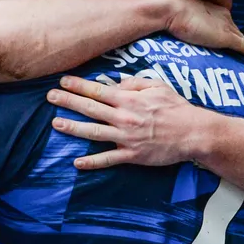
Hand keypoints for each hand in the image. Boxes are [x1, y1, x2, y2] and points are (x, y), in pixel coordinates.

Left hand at [46, 75, 206, 169]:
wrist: (193, 133)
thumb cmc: (176, 108)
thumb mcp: (157, 86)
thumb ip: (134, 83)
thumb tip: (116, 83)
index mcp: (129, 99)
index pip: (98, 90)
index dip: (78, 85)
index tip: (62, 81)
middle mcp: (124, 117)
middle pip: (90, 108)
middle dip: (68, 101)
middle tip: (50, 97)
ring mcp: (127, 138)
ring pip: (94, 132)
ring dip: (73, 127)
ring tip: (56, 124)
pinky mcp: (132, 155)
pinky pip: (108, 159)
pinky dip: (92, 162)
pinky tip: (77, 162)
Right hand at [163, 0, 243, 61]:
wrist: (171, 9)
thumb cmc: (169, 13)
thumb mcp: (180, 19)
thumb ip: (186, 25)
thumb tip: (179, 30)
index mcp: (215, 11)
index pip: (227, 26)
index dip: (233, 35)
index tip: (237, 43)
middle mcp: (224, 17)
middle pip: (238, 34)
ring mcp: (226, 27)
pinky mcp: (227, 37)